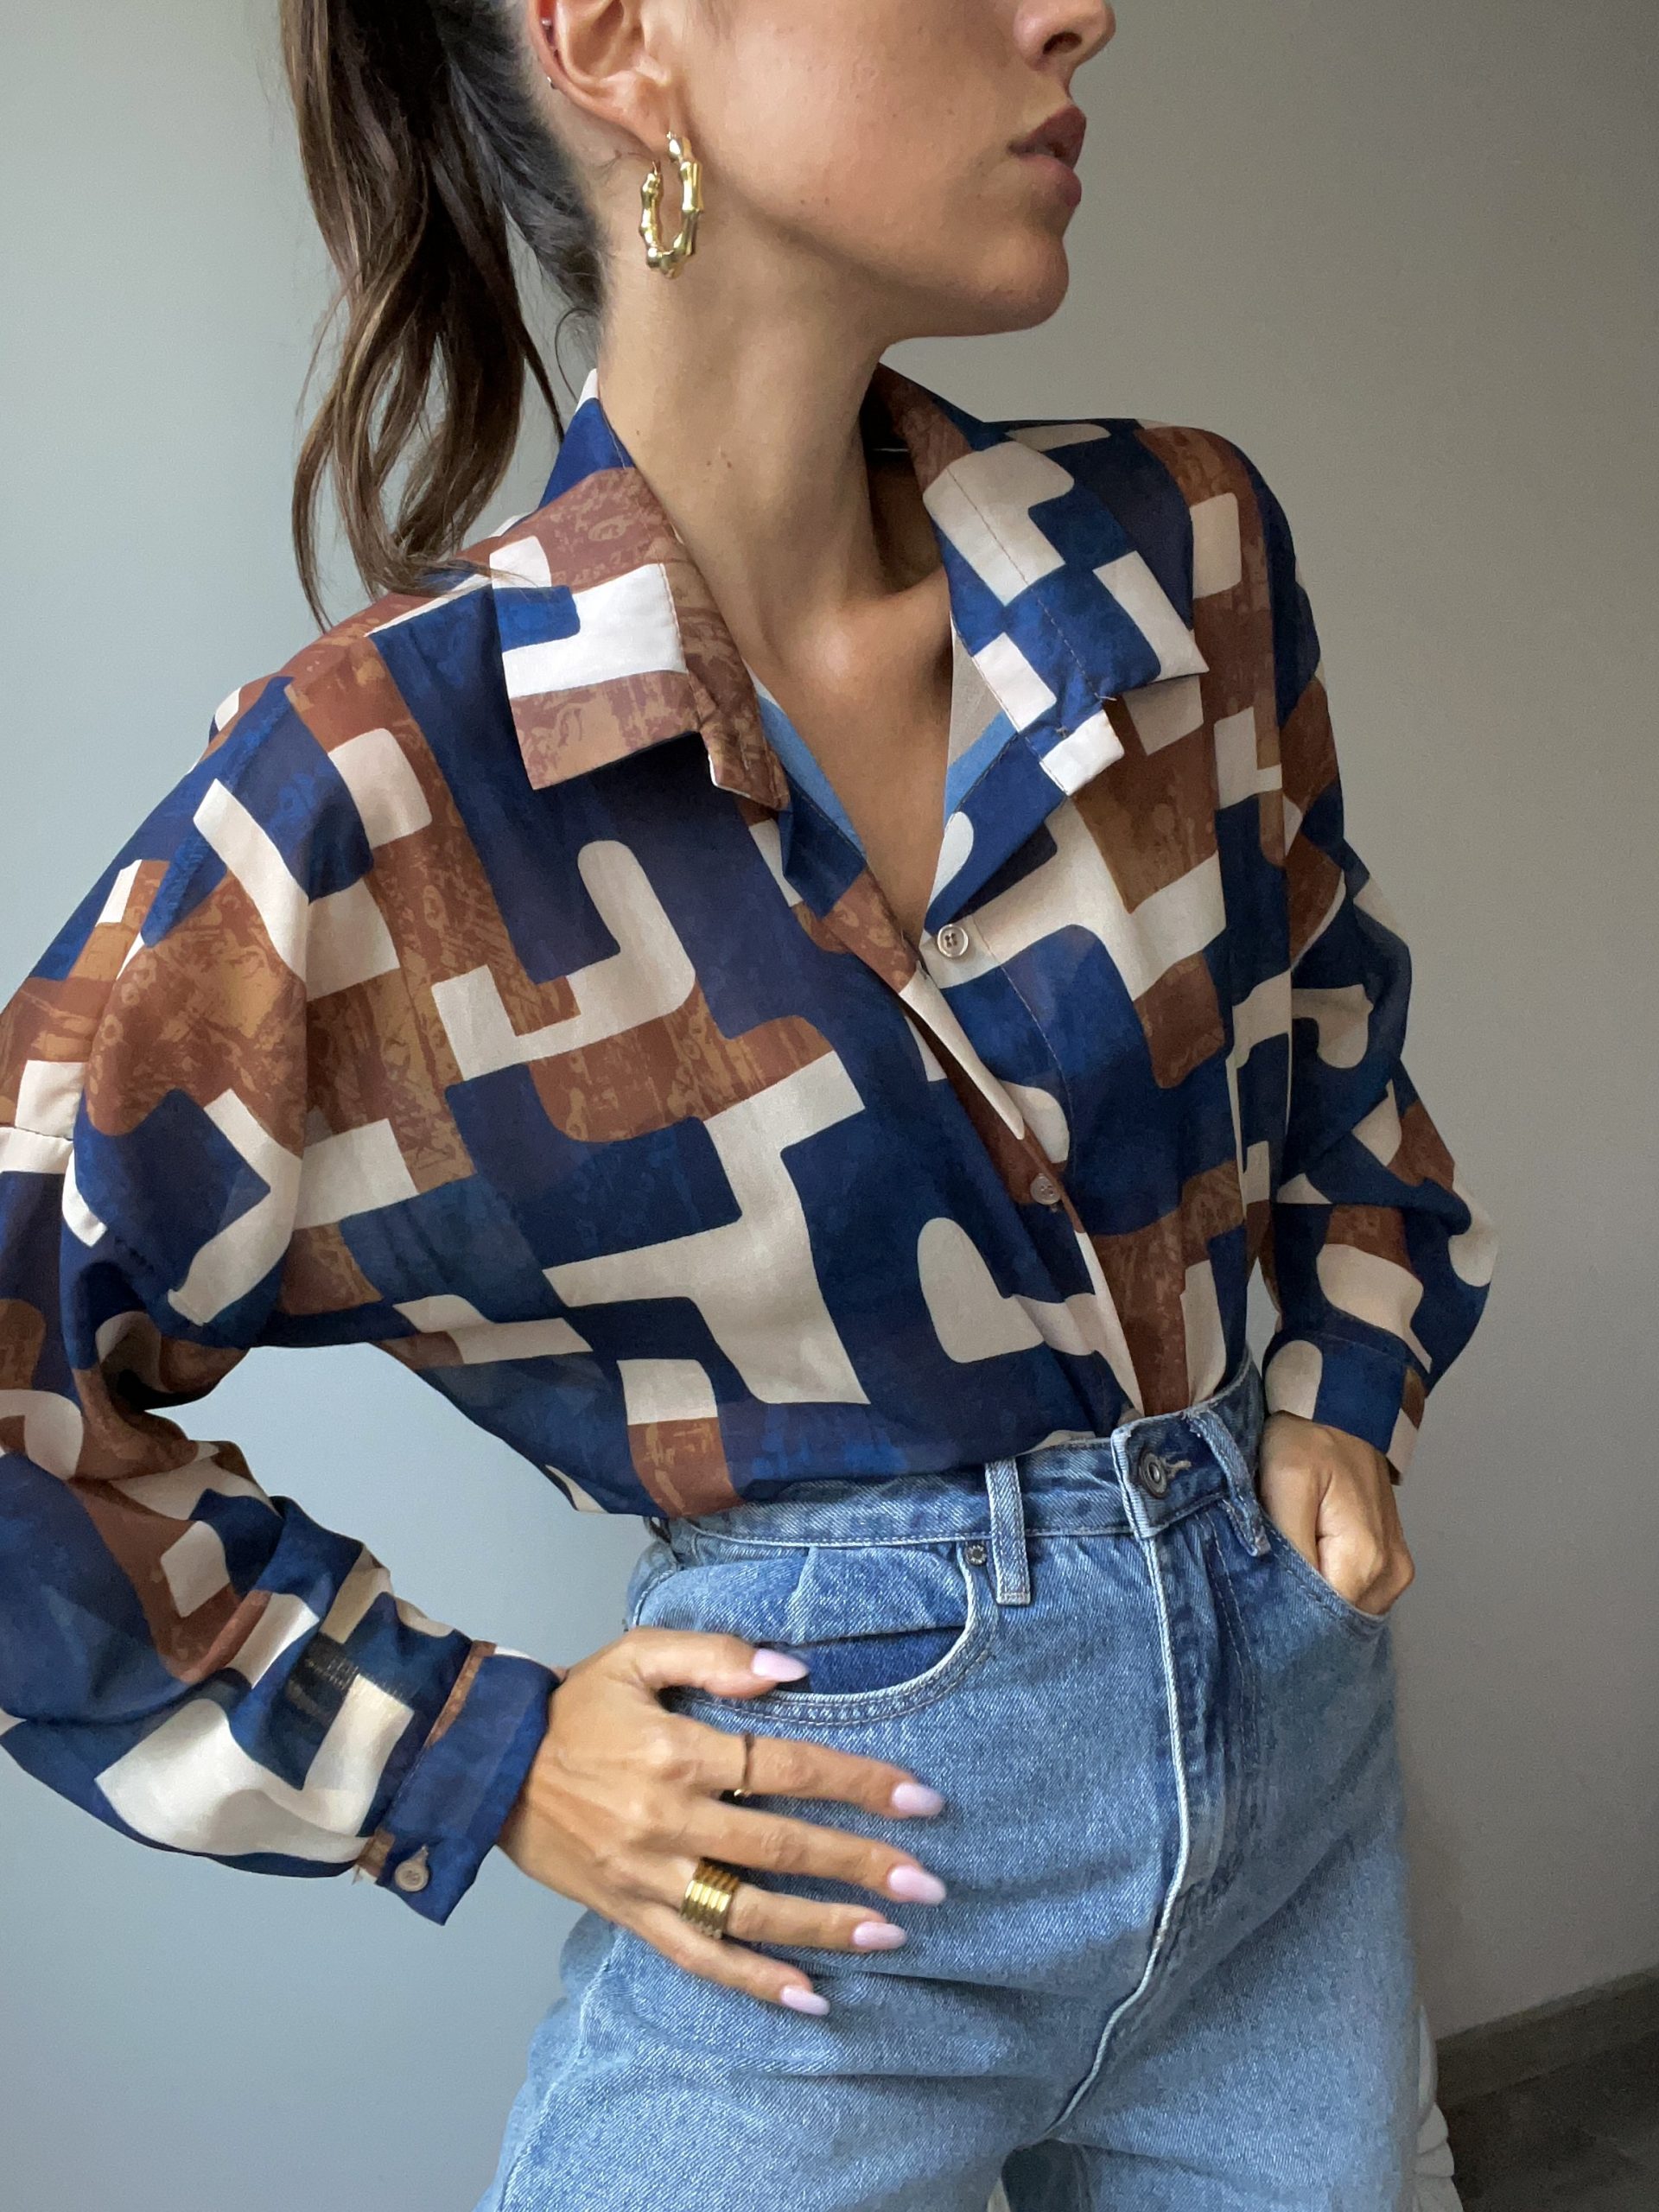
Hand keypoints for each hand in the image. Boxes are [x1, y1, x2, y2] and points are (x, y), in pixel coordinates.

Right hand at [495, 1626, 948, 2013]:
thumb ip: (715, 1653)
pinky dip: (754, 1984)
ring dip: (824, 1928)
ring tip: (890, 1933)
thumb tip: (791, 1670)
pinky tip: (809, 1997)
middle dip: (860, 1864)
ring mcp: (650, 1877)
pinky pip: (699, 1958)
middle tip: (928, 1880)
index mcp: (677, 1752)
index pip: (787, 1767)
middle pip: (781, 1847)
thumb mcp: (637, 1655)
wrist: (486, 1766)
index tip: (919, 1798)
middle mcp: (669, 1821)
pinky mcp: (631, 1914)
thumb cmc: (573, 1705)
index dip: (857, 1782)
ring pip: (749, 1913)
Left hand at [1257, 1411, 1414, 1616]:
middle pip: (1335, 1620)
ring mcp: (1394, 1572)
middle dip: (1297, 1609)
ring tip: (1278, 1569)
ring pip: (1343, 1609)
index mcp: (1365, 1561)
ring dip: (1311, 1597)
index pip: (1322, 1620)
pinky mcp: (1388, 1562)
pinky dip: (1326, 1584)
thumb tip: (1279, 1600)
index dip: (1285, 1616)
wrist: (1341, 1409)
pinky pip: (1353, 1592)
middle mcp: (1390, 1576)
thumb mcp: (1284, 1482)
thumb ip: (1286, 1545)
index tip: (1251, 1604)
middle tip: (1257, 1589)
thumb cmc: (1309, 1439)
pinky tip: (1301, 1563)